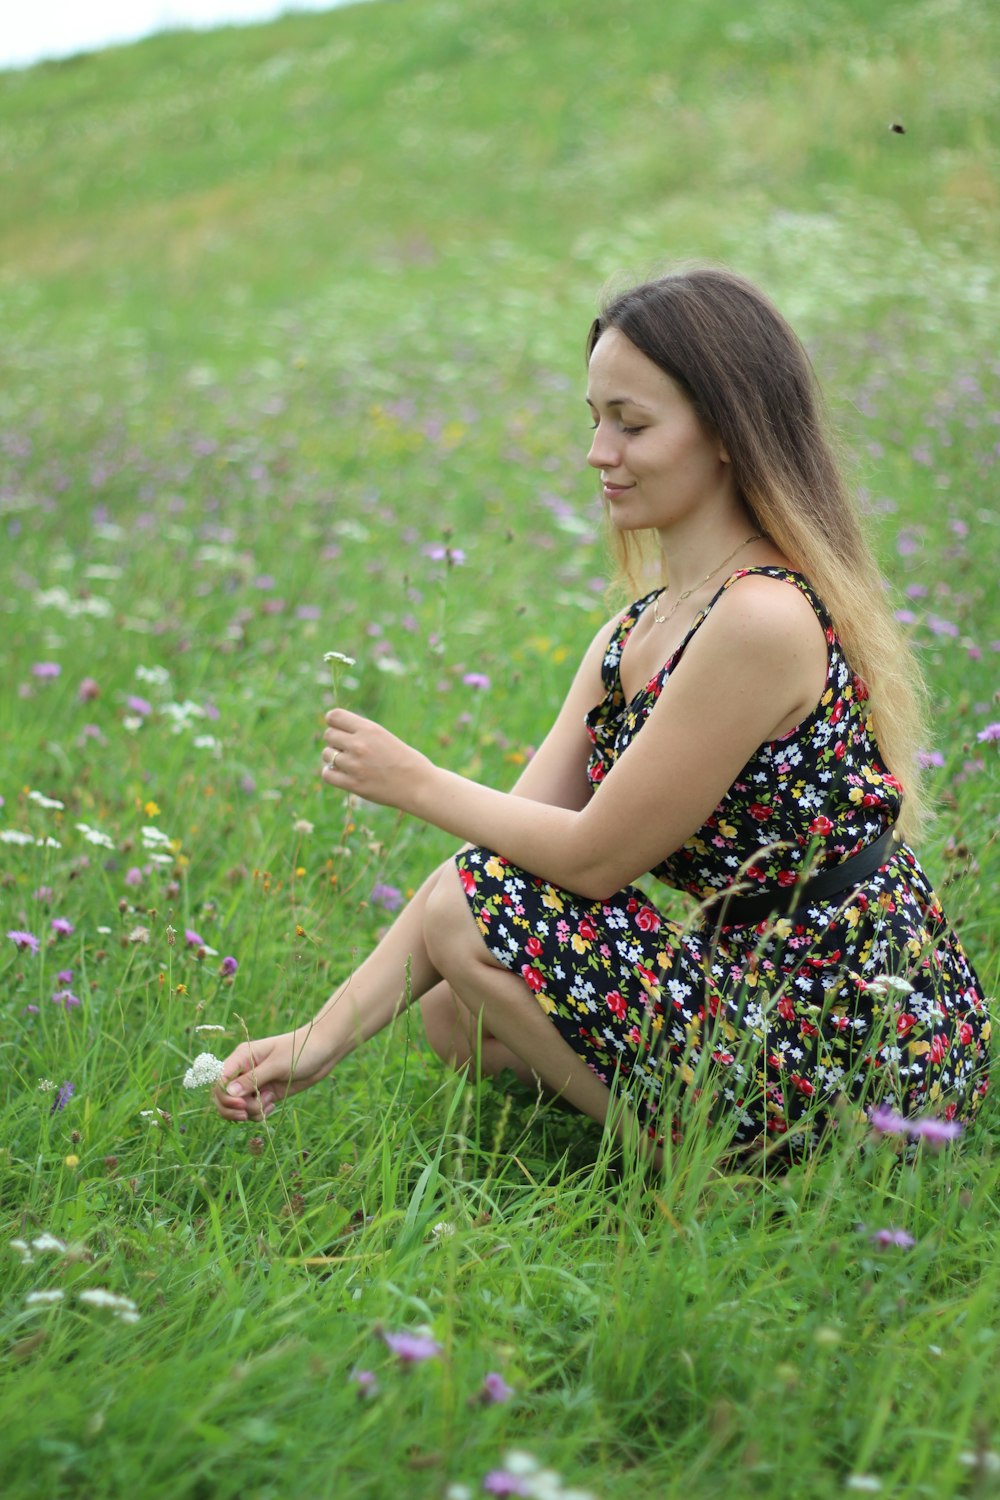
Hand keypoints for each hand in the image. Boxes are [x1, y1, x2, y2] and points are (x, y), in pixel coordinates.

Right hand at [213, 1026, 335, 1122]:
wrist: (323, 1052)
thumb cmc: (299, 1050)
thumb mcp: (276, 1064)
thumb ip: (253, 1079)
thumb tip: (230, 1092)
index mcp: (242, 1057)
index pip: (220, 1080)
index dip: (225, 1096)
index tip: (241, 1105)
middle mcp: (244, 1071)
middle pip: (223, 1097)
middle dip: (233, 1109)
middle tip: (248, 1112)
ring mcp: (254, 1084)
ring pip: (238, 1107)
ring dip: (251, 1111)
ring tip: (269, 1101)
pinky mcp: (265, 1094)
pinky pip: (252, 1110)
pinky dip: (260, 1112)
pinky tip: (273, 1104)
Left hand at [321, 707, 431, 810]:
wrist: (419, 784)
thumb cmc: (405, 759)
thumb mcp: (384, 736)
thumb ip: (361, 733)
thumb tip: (334, 731)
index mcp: (369, 729)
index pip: (334, 716)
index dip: (333, 722)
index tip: (339, 729)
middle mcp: (359, 744)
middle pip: (328, 735)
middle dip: (335, 741)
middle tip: (348, 749)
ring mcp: (355, 765)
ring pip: (327, 754)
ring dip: (333, 757)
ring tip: (348, 763)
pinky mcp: (353, 784)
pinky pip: (327, 774)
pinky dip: (331, 773)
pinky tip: (342, 774)